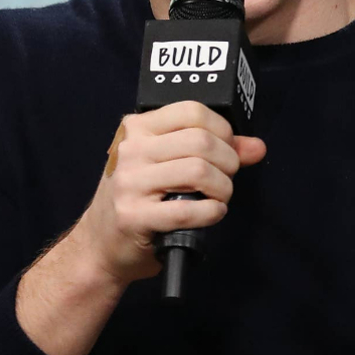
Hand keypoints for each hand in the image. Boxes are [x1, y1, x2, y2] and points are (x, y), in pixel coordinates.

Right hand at [78, 100, 266, 286]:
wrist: (100, 243)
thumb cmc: (136, 199)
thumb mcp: (164, 164)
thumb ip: (210, 150)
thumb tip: (255, 146)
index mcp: (136, 129)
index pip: (192, 111)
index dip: (223, 130)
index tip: (227, 149)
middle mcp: (130, 151)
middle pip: (201, 141)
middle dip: (228, 162)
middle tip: (224, 179)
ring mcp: (130, 183)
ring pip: (199, 171)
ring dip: (222, 189)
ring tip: (217, 198)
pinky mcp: (134, 216)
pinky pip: (189, 209)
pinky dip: (211, 213)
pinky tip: (209, 214)